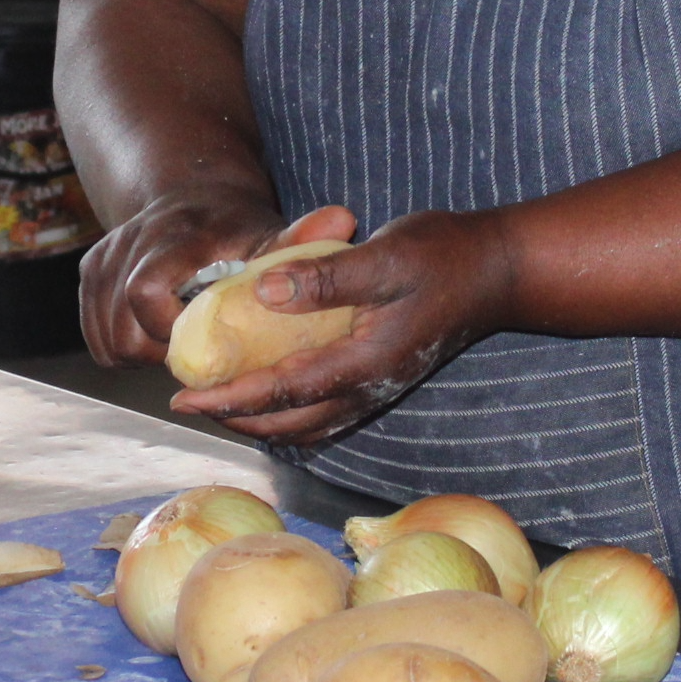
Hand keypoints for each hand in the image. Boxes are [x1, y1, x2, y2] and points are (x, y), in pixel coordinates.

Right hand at [78, 194, 345, 368]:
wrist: (191, 194)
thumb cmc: (237, 226)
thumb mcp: (269, 232)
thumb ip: (298, 239)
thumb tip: (345, 220)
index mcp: (172, 236)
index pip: (146, 295)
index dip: (172, 331)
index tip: (208, 342)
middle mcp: (127, 244)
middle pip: (122, 330)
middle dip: (161, 351)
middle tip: (201, 352)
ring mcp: (101, 260)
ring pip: (107, 339)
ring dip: (144, 352)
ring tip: (184, 343)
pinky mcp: (87, 274)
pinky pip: (97, 337)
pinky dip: (126, 346)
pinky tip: (160, 335)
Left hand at [171, 208, 519, 445]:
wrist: (498, 270)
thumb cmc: (444, 256)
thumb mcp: (383, 257)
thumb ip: (325, 279)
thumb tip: (261, 293)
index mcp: (363, 362)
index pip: (281, 392)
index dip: (228, 397)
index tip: (183, 398)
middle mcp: (367, 387)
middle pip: (288, 423)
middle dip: (235, 417)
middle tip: (189, 402)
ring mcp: (376, 388)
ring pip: (306, 425)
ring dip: (260, 420)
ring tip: (220, 402)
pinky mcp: (379, 379)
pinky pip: (324, 413)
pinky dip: (289, 414)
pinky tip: (270, 395)